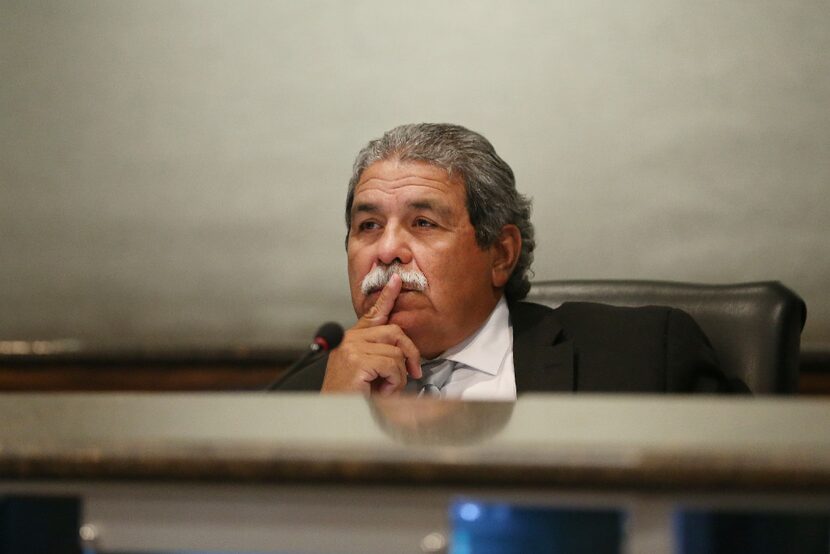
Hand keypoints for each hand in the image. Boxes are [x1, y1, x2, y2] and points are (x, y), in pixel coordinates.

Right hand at [321, 274, 421, 394]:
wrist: (333, 413)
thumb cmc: (351, 395)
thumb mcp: (369, 370)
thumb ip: (382, 355)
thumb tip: (406, 353)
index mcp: (354, 338)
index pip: (374, 312)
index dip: (387, 296)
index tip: (397, 281)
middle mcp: (351, 338)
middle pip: (395, 332)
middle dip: (410, 353)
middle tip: (414, 372)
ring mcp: (352, 348)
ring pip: (396, 353)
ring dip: (398, 376)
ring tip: (385, 388)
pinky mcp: (356, 360)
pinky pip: (391, 365)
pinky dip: (394, 382)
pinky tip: (382, 390)